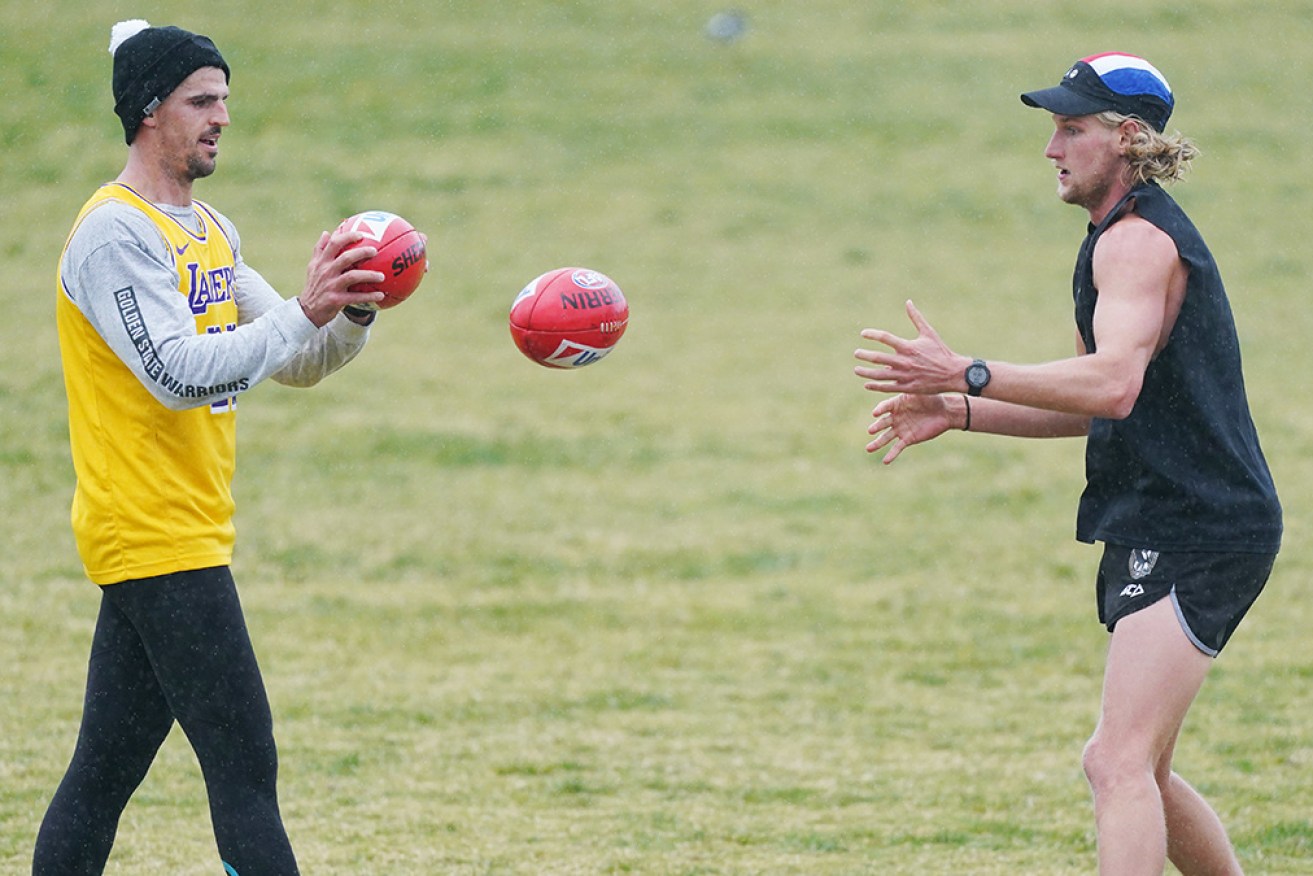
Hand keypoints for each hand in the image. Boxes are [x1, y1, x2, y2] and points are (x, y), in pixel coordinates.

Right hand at [297, 229, 385, 326]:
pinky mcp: (335, 300)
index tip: (361, 235)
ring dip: (369, 275)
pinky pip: (356, 297)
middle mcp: (326, 272)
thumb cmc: (314, 286)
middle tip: (375, 251)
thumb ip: (319, 250)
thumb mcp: (313, 267)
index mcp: (321, 262)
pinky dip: (369, 296)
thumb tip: (326, 233)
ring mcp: (331, 286)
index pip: (334, 244)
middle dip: (362, 252)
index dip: (348, 237)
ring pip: (352, 276)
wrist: (307, 311)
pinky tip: (381, 295)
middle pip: (346, 258)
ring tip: (382, 276)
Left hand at [854, 300, 968, 395]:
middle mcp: (904, 361)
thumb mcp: (928, 333)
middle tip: (856, 353)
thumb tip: (908, 302)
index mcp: (908, 347)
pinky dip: (876, 386)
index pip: (885, 338)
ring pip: (880, 375)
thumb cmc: (940, 351)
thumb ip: (916, 318)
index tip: (863, 334)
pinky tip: (867, 384)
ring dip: (866, 372)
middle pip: (878, 358)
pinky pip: (888, 387)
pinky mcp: (907, 387)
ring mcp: (905, 376)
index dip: (872, 334)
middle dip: (864, 355)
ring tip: (857, 370)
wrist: (953, 373)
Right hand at [866, 393, 955, 463]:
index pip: (884, 407)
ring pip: (886, 437)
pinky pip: (897, 447)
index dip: (880, 410)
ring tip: (868, 448)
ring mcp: (901, 429)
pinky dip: (891, 454)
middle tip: (871, 430)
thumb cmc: (932, 399)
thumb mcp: (919, 392)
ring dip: (877, 443)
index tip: (875, 413)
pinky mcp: (908, 439)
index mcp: (896, 404)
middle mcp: (896, 417)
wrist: (945, 412)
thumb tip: (898, 372)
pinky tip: (885, 461)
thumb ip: (908, 387)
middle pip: (882, 423)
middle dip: (876, 427)